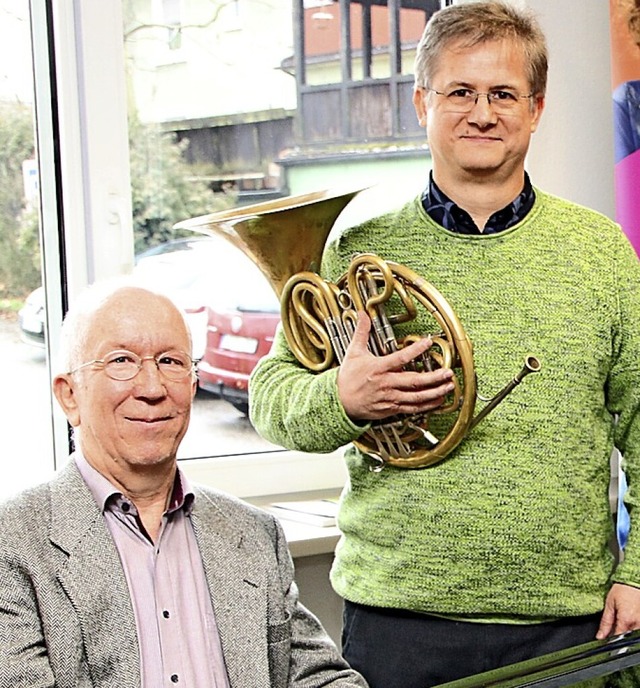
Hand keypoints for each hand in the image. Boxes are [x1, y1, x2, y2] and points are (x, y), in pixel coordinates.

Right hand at [337, 311, 454, 421]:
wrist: (340, 402)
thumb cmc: (348, 378)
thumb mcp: (353, 352)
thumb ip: (361, 332)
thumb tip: (362, 314)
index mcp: (378, 368)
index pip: (400, 358)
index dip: (416, 350)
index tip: (428, 343)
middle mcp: (386, 384)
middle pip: (414, 381)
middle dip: (434, 378)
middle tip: (448, 372)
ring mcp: (389, 398)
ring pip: (416, 397)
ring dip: (434, 392)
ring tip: (449, 386)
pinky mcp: (391, 409)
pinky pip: (412, 408)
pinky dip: (427, 405)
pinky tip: (438, 400)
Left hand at [596, 583, 639, 638]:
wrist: (635, 580)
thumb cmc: (622, 589)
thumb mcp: (609, 604)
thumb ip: (605, 622)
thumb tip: (600, 636)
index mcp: (626, 619)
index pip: (618, 637)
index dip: (612, 640)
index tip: (607, 639)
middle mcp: (638, 623)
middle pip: (627, 635)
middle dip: (620, 632)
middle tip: (617, 620)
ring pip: (634, 632)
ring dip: (628, 628)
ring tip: (625, 614)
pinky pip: (639, 627)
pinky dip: (634, 624)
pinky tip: (630, 615)